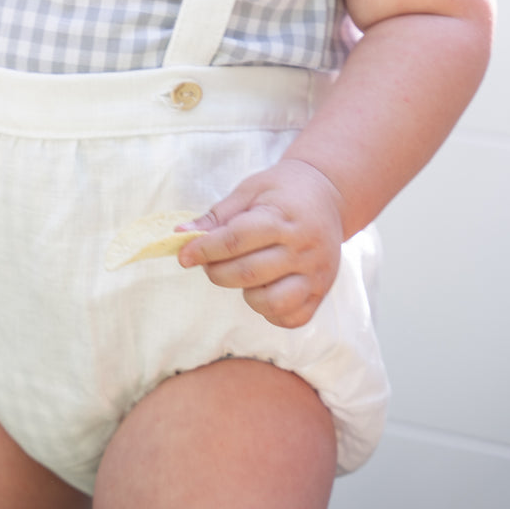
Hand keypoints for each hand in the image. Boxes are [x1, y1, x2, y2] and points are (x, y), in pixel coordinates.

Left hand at [177, 158, 344, 328]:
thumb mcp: (249, 191)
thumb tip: (181, 235)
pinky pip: (291, 318)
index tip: (183, 255)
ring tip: (241, 274)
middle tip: (208, 262)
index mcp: (283, 218)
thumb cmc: (281, 190)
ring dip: (245, 294)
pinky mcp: (322, 293)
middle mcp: (304, 249)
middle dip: (216, 272)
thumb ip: (217, 216)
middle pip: (249, 273)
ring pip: (271, 302)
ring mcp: (316, 274)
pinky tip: (262, 290)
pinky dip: (269, 311)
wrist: (327, 194)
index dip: (204, 249)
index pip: (236, 240)